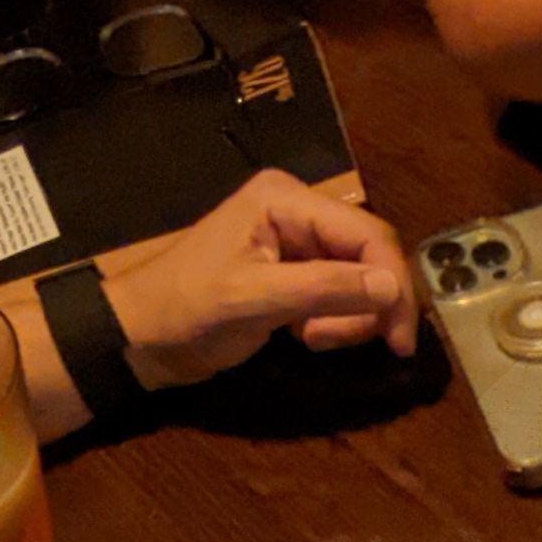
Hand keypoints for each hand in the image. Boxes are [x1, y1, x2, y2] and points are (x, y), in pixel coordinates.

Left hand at [98, 171, 418, 383]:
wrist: (142, 337)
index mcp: (285, 199)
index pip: (367, 234)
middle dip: (366, 306)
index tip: (400, 339)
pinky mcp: (296, 274)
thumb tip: (392, 288)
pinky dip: (334, 322)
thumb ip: (323, 290)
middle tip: (331, 343)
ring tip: (308, 340)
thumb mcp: (253, 299)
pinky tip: (303, 337)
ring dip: (348, 319)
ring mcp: (298, 242)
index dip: (393, 284)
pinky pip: (341, 294)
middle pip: (370, 256)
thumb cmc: (187, 310)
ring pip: (361, 280)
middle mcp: (298, 211)